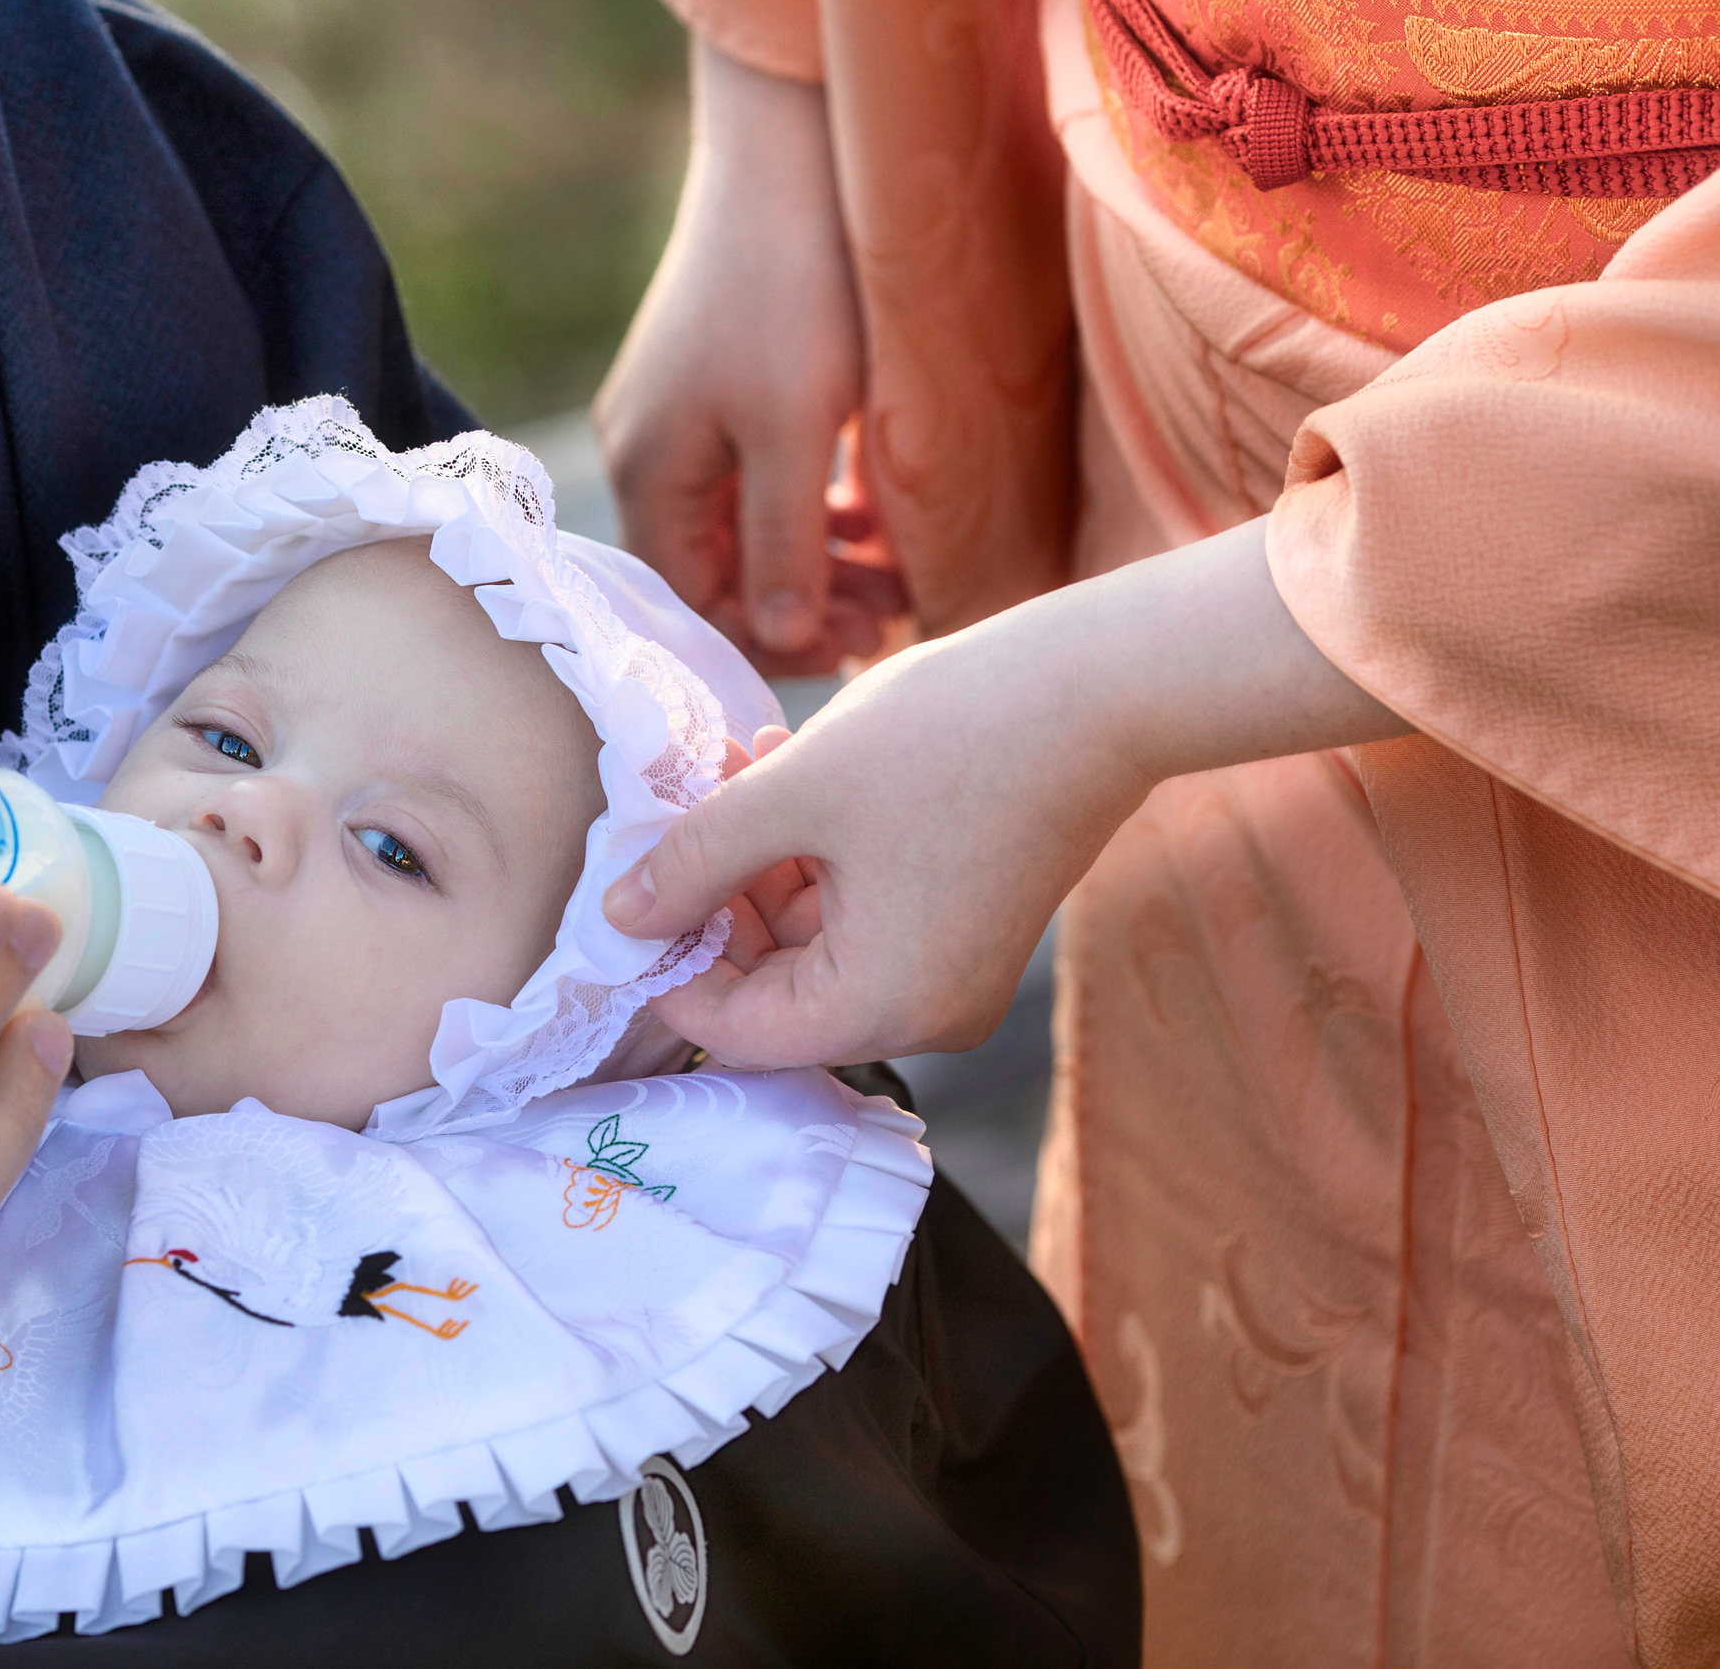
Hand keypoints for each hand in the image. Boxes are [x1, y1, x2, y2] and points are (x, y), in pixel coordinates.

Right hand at [593, 39, 896, 672]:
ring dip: (818, 562)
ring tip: (896, 574)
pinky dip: (813, 510)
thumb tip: (785, 640)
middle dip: (805, 604)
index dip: (775, 641)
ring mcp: (681, 420)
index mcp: (651, 477)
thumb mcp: (792, 432)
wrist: (785, 152)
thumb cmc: (790, 290)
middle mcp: (650, 457)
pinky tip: (870, 512)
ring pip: (745, 529)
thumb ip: (784, 544)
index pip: (695, 605)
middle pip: (719, 572)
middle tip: (894, 616)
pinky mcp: (719, 387)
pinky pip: (758, 482)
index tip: (861, 646)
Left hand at [605, 521, 1409, 1067]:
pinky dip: (813, 859)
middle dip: (716, 902)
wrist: (1102, 688)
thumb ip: (695, 861)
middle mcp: (921, 1016)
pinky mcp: (966, 929)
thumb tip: (617, 918)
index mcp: (879, 1008)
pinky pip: (861, 917)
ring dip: (760, 865)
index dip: (668, 965)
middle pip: (771, 991)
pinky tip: (787, 773)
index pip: (732, 1031)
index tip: (627, 890)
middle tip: (681, 812)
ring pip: (811, 945)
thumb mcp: (793, 794)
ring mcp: (950, 976)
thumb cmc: (948, 738)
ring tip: (739, 768)